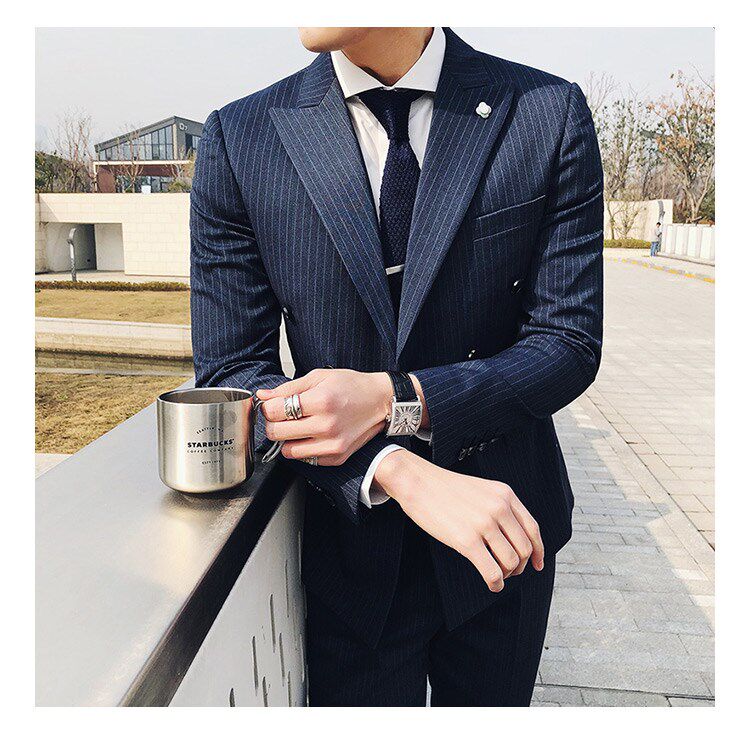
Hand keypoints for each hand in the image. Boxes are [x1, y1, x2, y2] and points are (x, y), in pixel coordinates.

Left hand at [256, 369, 393, 465]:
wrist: (380, 401)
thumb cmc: (351, 386)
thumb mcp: (319, 377)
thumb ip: (287, 388)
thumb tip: (262, 396)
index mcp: (321, 401)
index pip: (275, 411)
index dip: (268, 407)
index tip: (272, 405)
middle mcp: (327, 426)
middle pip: (277, 433)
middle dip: (273, 423)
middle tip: (281, 416)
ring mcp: (333, 445)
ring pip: (288, 451)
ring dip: (286, 439)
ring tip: (296, 426)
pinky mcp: (337, 457)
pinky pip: (306, 459)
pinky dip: (303, 448)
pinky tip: (312, 435)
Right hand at [374, 450, 543, 591]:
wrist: (417, 482)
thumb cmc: (445, 488)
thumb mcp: (482, 489)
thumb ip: (499, 506)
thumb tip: (512, 536)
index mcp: (505, 494)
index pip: (532, 528)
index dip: (539, 550)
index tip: (538, 564)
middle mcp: (499, 508)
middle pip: (525, 548)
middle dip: (521, 566)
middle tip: (511, 572)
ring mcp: (484, 524)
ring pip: (511, 562)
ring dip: (507, 575)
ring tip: (498, 576)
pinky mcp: (466, 540)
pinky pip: (492, 571)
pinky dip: (496, 583)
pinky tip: (492, 585)